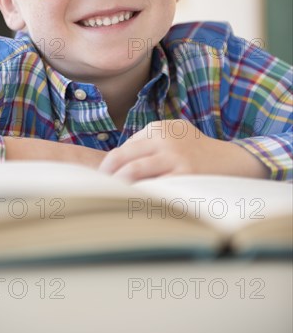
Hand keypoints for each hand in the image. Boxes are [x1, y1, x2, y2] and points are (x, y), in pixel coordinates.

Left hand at [99, 120, 269, 181]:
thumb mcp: (174, 136)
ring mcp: (174, 156)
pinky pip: (153, 186)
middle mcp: (163, 138)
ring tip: (113, 198)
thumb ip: (148, 145)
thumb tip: (115, 165)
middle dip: (106, 175)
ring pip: (132, 171)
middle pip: (121, 157)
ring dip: (118, 186)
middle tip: (99, 190)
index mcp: (158, 128)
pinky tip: (135, 204)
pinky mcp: (185, 174)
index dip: (110, 167)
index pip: (123, 149)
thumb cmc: (197, 152)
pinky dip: (139, 195)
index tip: (104, 180)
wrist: (234, 161)